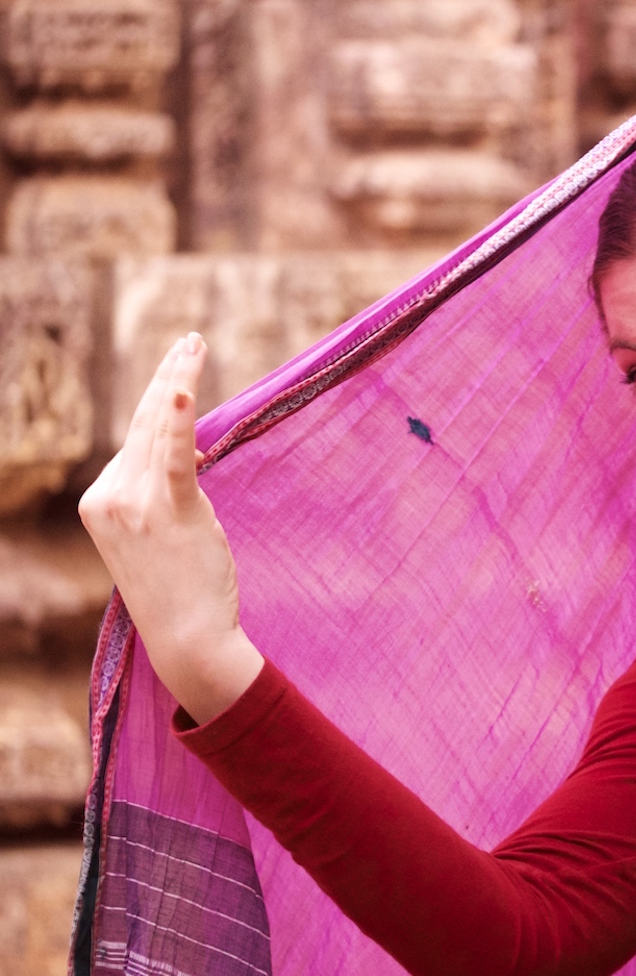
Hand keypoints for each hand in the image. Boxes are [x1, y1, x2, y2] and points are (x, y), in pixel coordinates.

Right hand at [80, 335, 262, 724]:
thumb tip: (191, 452)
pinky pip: (174, 456)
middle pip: (142, 424)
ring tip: (196, 346)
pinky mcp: (170, 510)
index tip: (178, 370)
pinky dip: (178, 420)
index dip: (164, 407)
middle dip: (167, 377)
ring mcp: (136, 504)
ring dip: (179, 381)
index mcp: (100, 500)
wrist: (186, 635)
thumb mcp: (161, 531)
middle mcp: (108, 496)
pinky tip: (183, 387)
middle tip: (191, 340)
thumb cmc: (181, 587)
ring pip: (159, 430)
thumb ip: (166, 490)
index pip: (135, 442)